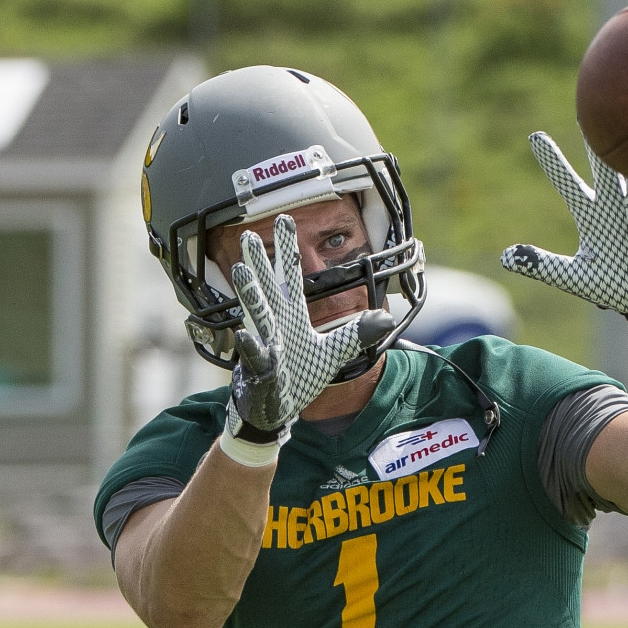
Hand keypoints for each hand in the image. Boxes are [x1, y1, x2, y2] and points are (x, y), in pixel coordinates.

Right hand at [221, 214, 393, 464]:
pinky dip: (251, 347)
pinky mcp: (260, 369)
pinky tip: (246, 335)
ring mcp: (265, 344)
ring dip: (250, 293)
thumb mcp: (335, 351)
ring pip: (256, 313)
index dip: (289, 249)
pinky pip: (254, 356)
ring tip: (242, 270)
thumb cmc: (300, 375)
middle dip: (261, 262)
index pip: (292, 277)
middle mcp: (276, 324)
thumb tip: (385, 317)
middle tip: (251, 234)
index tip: (286, 220)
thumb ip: (357, 332)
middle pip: (269, 287)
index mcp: (292, 316)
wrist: (278, 407)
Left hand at [501, 131, 627, 331]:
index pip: (568, 185)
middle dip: (596, 145)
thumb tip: (506, 256)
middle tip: (588, 114)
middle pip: (604, 171)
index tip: (536, 136)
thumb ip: (542, 266)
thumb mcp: (573, 278)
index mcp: (592, 216)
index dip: (554, 163)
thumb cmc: (612, 285)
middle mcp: (616, 208)